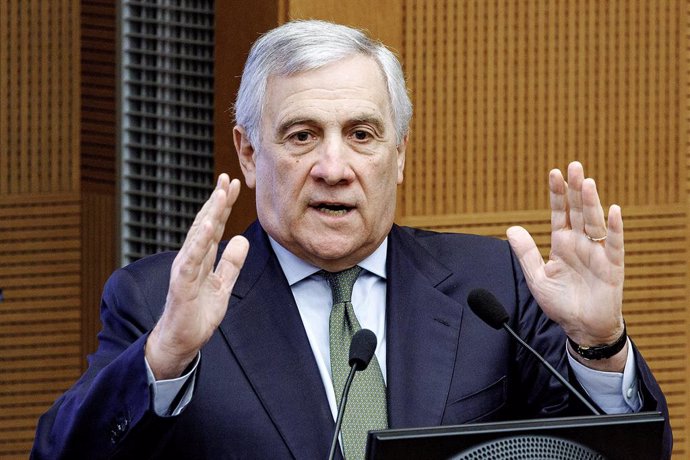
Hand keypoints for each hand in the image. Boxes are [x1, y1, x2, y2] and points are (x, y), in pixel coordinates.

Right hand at [146, 174, 248, 378]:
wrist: (180, 342)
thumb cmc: (197, 314)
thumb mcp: (223, 285)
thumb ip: (231, 263)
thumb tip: (242, 240)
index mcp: (202, 258)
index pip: (214, 226)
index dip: (223, 206)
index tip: (233, 185)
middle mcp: (192, 258)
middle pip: (206, 224)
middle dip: (217, 201)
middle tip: (226, 178)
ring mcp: (185, 269)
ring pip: (198, 236)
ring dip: (209, 214)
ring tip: (219, 194)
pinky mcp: (181, 283)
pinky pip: (192, 259)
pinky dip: (199, 241)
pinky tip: (207, 225)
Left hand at [506, 161, 625, 369]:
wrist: (581, 328)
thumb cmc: (561, 302)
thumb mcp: (537, 277)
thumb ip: (526, 253)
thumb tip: (511, 228)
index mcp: (562, 243)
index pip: (560, 212)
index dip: (557, 194)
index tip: (554, 172)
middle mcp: (580, 243)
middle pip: (578, 210)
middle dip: (575, 189)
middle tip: (573, 166)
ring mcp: (597, 252)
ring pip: (595, 222)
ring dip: (591, 202)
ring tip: (586, 182)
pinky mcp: (612, 266)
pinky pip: (614, 244)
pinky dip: (615, 228)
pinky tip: (613, 210)